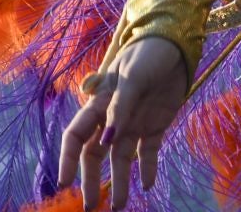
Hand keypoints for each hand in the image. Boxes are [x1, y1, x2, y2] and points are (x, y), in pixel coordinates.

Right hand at [59, 37, 189, 210]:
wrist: (175, 45)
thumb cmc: (148, 53)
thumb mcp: (132, 76)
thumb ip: (120, 107)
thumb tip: (106, 140)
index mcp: (100, 103)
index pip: (76, 135)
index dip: (68, 158)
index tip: (65, 182)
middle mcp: (113, 118)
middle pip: (96, 154)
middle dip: (91, 180)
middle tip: (92, 207)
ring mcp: (133, 123)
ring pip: (121, 160)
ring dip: (119, 182)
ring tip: (120, 207)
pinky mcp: (155, 126)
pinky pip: (148, 153)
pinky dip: (147, 170)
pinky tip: (147, 185)